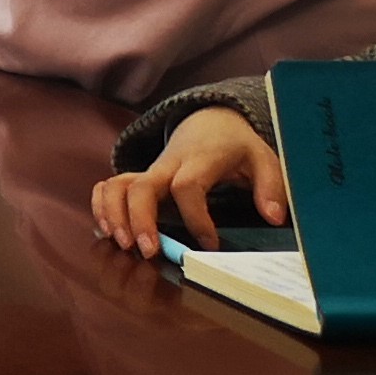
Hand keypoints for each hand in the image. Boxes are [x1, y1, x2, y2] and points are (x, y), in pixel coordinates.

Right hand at [89, 105, 289, 256]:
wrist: (209, 122)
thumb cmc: (236, 147)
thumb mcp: (264, 159)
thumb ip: (271, 186)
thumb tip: (274, 216)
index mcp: (200, 159)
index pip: (188, 185)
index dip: (196, 216)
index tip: (210, 244)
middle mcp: (168, 164)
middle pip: (142, 186)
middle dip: (140, 220)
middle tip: (148, 252)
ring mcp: (148, 171)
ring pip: (117, 185)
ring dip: (114, 215)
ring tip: (123, 245)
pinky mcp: (137, 177)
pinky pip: (108, 186)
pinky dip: (101, 207)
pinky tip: (107, 231)